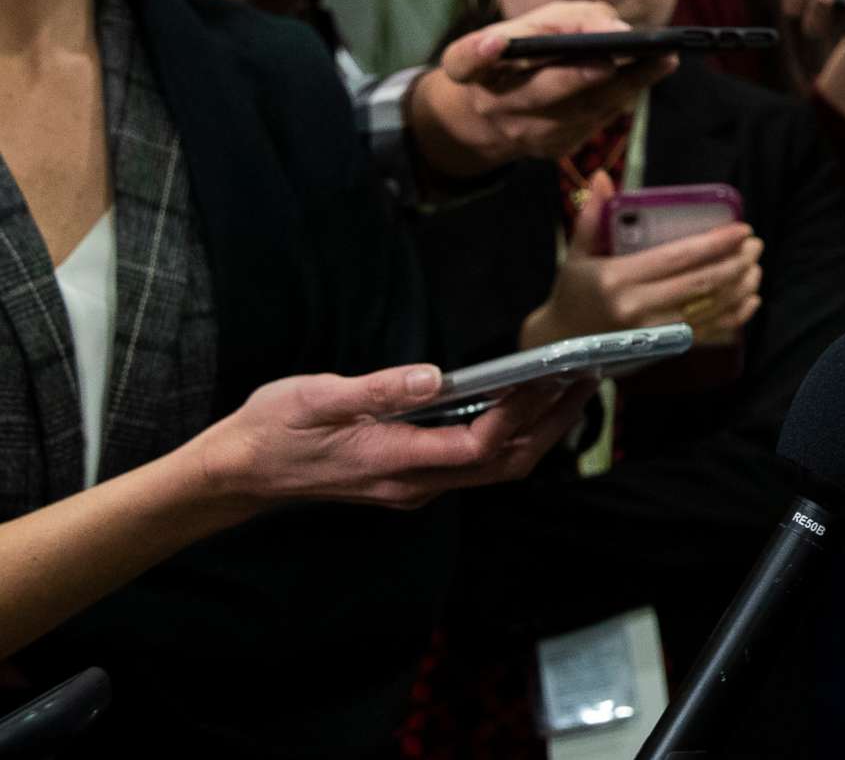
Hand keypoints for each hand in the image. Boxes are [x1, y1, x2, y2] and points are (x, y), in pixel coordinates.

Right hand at [187, 362, 592, 514]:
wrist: (238, 473)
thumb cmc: (272, 430)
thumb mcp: (314, 398)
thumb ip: (376, 389)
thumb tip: (432, 377)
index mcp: (394, 461)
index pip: (481, 445)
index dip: (524, 413)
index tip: (555, 376)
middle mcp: (413, 483)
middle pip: (504, 463)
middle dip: (553, 423)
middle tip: (590, 378)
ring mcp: (413, 485)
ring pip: (495, 468)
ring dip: (539, 431)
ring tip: (571, 387)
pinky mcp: (410, 478)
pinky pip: (477, 462)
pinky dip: (511, 435)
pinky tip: (524, 404)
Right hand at [408, 1, 677, 176]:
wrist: (499, 110)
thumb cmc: (525, 52)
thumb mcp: (537, 24)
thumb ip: (573, 18)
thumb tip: (618, 30)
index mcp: (473, 66)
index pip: (465, 61)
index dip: (478, 53)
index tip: (495, 42)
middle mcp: (494, 101)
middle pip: (536, 92)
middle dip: (576, 76)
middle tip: (611, 59)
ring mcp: (523, 132)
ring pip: (580, 110)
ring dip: (626, 84)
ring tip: (663, 58)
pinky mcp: (553, 149)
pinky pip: (595, 121)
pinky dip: (625, 95)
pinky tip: (654, 73)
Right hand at [521, 182, 761, 349]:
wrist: (559, 345)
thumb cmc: (572, 291)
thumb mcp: (577, 253)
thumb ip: (592, 214)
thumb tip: (601, 176)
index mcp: (618, 279)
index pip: (677, 258)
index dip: (714, 243)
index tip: (741, 229)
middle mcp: (637, 309)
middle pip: (700, 284)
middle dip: (735, 262)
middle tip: (755, 244)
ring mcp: (652, 333)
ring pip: (708, 309)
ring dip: (740, 288)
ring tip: (755, 266)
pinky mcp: (662, 350)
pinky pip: (707, 334)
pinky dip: (733, 318)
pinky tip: (750, 300)